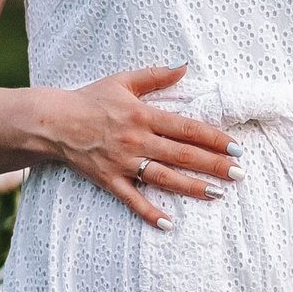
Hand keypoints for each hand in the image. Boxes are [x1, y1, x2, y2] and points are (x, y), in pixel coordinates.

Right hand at [56, 64, 239, 228]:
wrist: (52, 122)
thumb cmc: (91, 99)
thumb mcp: (123, 80)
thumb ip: (156, 75)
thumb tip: (185, 66)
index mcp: (144, 115)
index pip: (187, 128)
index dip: (214, 138)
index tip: (236, 147)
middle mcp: (137, 140)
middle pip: (182, 154)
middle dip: (214, 165)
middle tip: (240, 174)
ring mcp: (123, 162)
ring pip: (164, 178)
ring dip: (192, 187)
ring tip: (218, 195)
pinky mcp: (109, 180)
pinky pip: (132, 199)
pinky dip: (149, 212)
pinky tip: (169, 224)